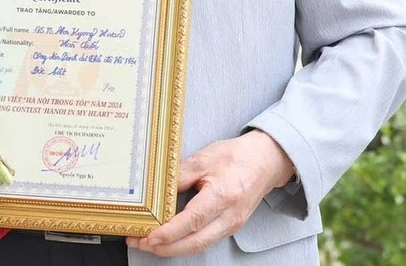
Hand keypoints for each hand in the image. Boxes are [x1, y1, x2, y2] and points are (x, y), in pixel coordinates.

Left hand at [127, 130, 293, 257]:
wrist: (265, 161)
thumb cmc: (236, 157)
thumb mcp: (202, 159)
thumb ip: (178, 176)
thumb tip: (156, 192)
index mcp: (222, 196)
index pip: (192, 221)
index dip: (169, 233)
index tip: (149, 237)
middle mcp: (229, 216)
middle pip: (195, 243)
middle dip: (165, 248)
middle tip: (141, 243)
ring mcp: (231, 224)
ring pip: (199, 246)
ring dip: (173, 248)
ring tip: (149, 244)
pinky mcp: (230, 227)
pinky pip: (205, 241)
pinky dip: (185, 243)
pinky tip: (170, 239)